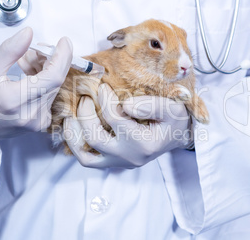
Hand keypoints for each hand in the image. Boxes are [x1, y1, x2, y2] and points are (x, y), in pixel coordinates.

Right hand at [0, 28, 72, 143]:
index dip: (62, 57)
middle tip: (35, 50)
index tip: (64, 42)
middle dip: (49, 60)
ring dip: (45, 71)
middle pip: (55, 81)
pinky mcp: (41, 123)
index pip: (53, 77)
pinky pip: (50, 96)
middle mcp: (31, 115)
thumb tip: (29, 34)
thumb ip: (10, 50)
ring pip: (53, 88)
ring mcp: (38, 122)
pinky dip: (44, 82)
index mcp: (16, 101)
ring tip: (25, 63)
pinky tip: (29, 76)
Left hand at [63, 84, 191, 167]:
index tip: (102, 87)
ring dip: (74, 137)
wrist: (179, 136)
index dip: (104, 99)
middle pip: (95, 138)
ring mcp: (120, 163)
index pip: (114, 119)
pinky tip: (76, 129)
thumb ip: (152, 105)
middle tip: (85, 98)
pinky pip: (89, 160)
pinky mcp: (115, 163)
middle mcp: (129, 157)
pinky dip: (78, 146)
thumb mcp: (172, 108)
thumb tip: (124, 105)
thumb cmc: (176, 120)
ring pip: (86, 157)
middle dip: (85, 115)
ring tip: (69, 118)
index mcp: (143, 143)